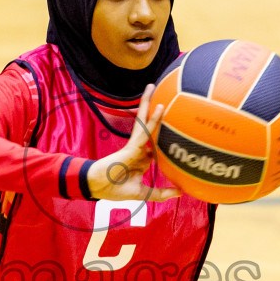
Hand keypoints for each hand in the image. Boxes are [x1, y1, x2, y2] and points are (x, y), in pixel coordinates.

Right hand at [86, 86, 180, 201]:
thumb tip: (180, 192)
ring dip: (150, 105)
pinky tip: (160, 107)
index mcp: (142, 158)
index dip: (166, 135)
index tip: (179, 127)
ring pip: (145, 122)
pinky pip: (144, 130)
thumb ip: (161, 193)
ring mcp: (135, 145)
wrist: (99, 188)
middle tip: (166, 96)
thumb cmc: (116, 189)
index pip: (157, 144)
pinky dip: (153, 119)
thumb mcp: (143, 193)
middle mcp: (140, 148)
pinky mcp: (131, 146)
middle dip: (157, 113)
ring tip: (154, 87)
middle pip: (150, 127)